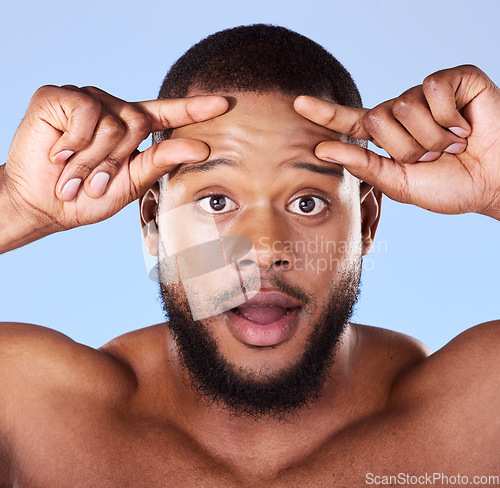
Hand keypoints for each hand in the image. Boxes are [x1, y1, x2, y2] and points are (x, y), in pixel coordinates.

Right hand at [1, 85, 227, 232]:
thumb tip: (203, 147)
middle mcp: (111, 108)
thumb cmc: (87, 198)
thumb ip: (163, 161)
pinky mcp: (58, 96)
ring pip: (112, 120)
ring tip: (73, 173)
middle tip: (94, 182)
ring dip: (93, 158)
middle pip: (137, 121)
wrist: (43, 205)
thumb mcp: (132, 182)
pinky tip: (58, 154)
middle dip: (115, 160)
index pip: (167, 113)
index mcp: (130, 128)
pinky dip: (74, 142)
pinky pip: (85, 112)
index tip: (224, 104)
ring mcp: (85, 98)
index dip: (195, 108)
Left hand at [294, 65, 499, 218]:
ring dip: (431, 137)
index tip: (298, 104)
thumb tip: (322, 149)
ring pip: (404, 106)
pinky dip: (450, 114)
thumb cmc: (451, 186)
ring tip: (453, 143)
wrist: (496, 182)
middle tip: (434, 158)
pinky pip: (433, 88)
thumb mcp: (400, 183)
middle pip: (378, 120)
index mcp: (389, 138)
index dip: (326, 113)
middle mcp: (404, 112)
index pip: (352, 122)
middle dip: (407, 149)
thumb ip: (364, 166)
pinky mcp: (454, 79)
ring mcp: (427, 94)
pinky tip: (466, 124)